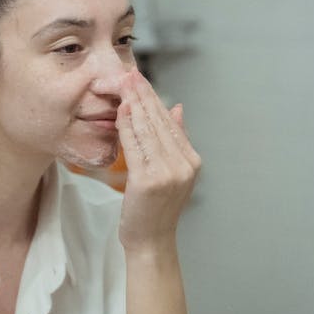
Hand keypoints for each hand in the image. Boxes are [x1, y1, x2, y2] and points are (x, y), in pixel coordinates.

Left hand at [114, 68, 200, 252]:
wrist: (150, 241)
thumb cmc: (154, 208)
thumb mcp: (170, 172)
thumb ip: (175, 140)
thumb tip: (178, 108)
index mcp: (192, 160)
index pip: (170, 121)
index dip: (154, 98)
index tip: (140, 78)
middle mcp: (184, 164)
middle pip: (160, 122)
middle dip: (143, 94)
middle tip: (130, 72)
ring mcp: (168, 173)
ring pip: (148, 130)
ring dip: (135, 104)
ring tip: (123, 83)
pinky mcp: (149, 180)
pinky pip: (135, 146)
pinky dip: (127, 126)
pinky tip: (121, 110)